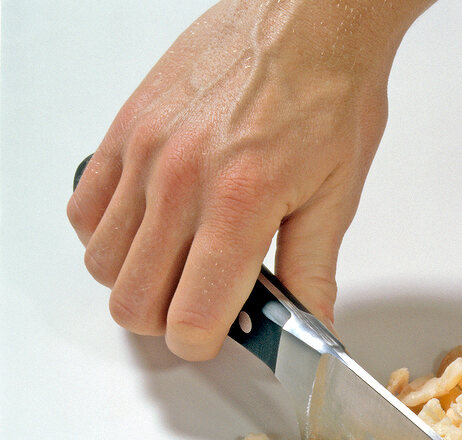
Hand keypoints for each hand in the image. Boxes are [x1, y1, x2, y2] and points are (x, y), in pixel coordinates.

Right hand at [67, 0, 430, 359]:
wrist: (308, 19)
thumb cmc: (329, 98)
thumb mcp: (336, 199)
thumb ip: (313, 274)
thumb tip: (311, 330)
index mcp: (239, 206)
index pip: (190, 317)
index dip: (203, 344)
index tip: (222, 334)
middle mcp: (179, 181)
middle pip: (133, 302)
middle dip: (168, 321)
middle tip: (204, 303)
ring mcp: (143, 152)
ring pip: (102, 263)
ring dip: (137, 281)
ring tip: (182, 264)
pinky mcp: (124, 128)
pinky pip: (84, 208)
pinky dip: (108, 235)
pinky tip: (153, 228)